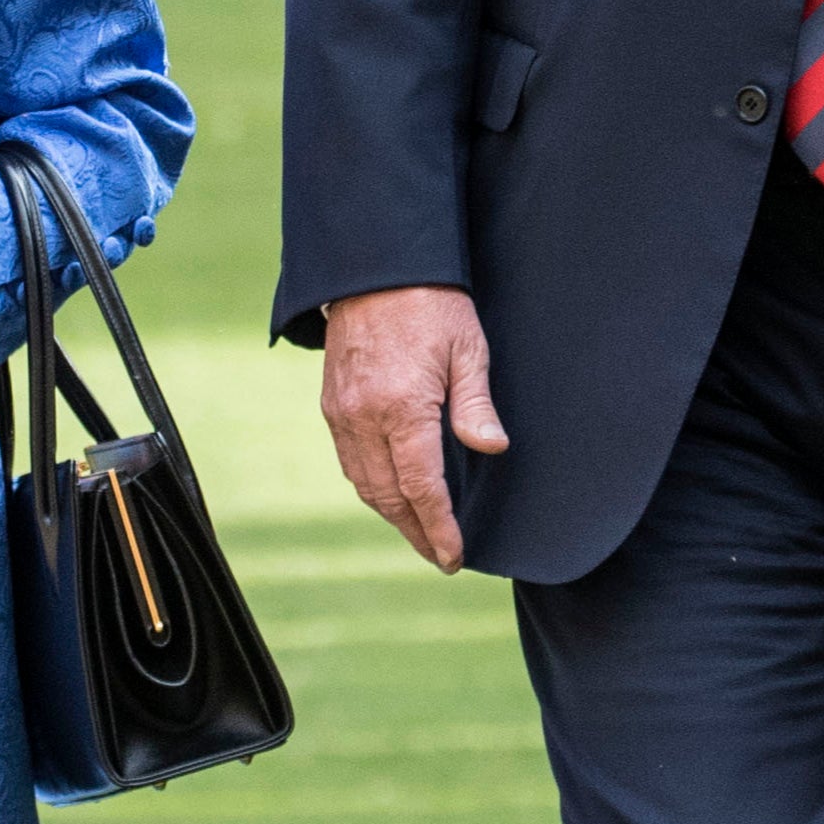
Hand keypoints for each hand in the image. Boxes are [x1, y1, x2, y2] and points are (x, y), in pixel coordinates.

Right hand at [318, 282, 506, 572]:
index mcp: (402, 407)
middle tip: (441, 557)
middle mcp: (364, 417)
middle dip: (416, 532)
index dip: (439, 527)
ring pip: (364, 483)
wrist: (376, 266)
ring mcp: (342, 412)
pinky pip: (350, 460)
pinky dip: (372, 486)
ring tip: (421, 533)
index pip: (421, 487)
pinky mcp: (331, 403)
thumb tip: (491, 448)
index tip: (453, 557)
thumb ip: (475, 405)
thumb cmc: (433, 303)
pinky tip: (393, 494)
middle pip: (388, 496)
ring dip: (392, 514)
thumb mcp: (468, 349)